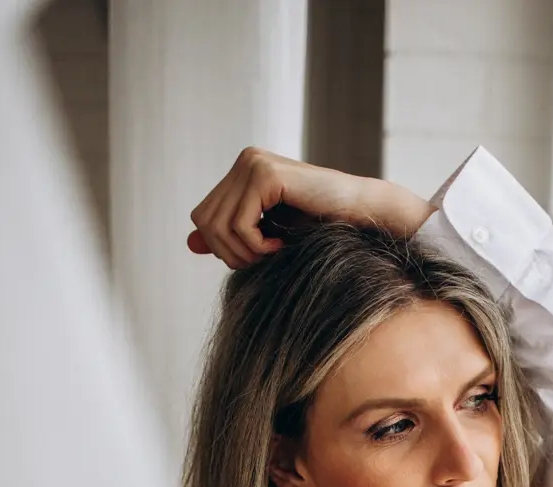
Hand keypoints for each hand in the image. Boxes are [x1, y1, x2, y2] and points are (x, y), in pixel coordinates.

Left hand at [187, 146, 436, 268]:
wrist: (362, 216)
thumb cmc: (322, 228)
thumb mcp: (269, 235)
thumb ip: (231, 235)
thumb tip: (190, 243)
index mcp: (243, 170)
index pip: (203, 217)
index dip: (222, 247)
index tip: (255, 256)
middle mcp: (245, 160)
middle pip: (205, 221)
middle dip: (230, 253)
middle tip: (264, 260)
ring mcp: (253, 163)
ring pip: (219, 225)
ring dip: (244, 253)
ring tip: (274, 253)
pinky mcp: (265, 175)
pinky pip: (239, 225)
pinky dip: (257, 246)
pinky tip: (281, 245)